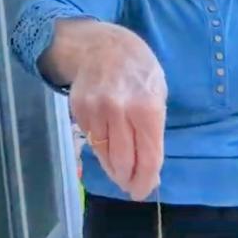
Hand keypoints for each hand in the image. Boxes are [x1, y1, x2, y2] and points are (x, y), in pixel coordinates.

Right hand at [66, 22, 166, 200]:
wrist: (101, 46)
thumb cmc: (139, 70)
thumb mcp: (158, 93)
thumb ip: (154, 129)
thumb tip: (149, 166)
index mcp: (148, 108)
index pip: (148, 157)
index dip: (146, 180)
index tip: (143, 191)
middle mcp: (120, 112)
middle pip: (124, 162)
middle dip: (129, 180)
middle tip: (133, 187)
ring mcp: (96, 113)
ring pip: (105, 157)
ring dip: (114, 170)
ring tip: (122, 172)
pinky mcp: (79, 113)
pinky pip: (92, 143)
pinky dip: (102, 151)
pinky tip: (110, 147)